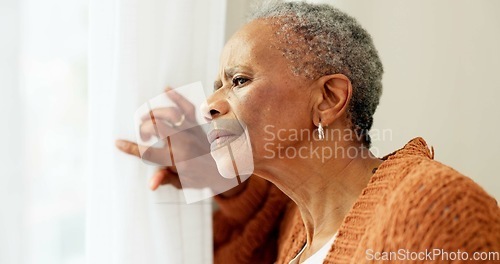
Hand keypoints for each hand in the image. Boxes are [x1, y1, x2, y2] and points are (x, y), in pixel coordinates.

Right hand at [116, 87, 248, 195]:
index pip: (148, 153)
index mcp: (176, 160)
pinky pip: (188, 106)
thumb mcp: (181, 183)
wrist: (223, 169)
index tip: (118, 143)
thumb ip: (164, 179)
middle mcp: (183, 143)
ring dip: (155, 113)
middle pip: (156, 126)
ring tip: (148, 118)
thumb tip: (150, 184)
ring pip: (169, 114)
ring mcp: (191, 131)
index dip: (131, 148)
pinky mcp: (197, 124)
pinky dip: (177, 96)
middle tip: (143, 134)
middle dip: (144, 127)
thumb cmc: (198, 177)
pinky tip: (166, 89)